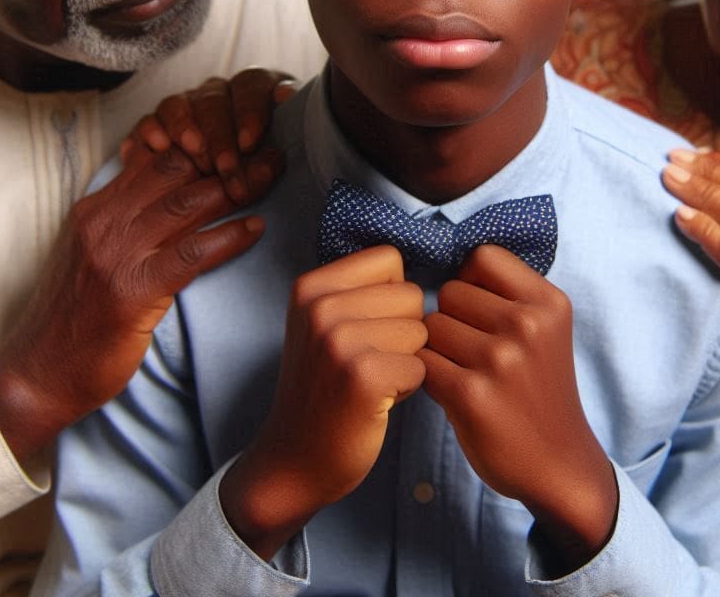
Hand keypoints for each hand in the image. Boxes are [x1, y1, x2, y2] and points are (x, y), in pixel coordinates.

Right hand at [0, 144, 278, 462]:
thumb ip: (125, 215)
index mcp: (97, 207)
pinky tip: (256, 229)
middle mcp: (105, 221)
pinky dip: (227, 238)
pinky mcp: (132, 291)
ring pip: (187, 204)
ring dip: (237, 187)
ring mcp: (117, 254)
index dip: (201, 142)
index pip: (155, 157)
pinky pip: (190, 254)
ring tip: (272, 176)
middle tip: (270, 150)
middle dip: (226, 155)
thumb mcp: (94, 250)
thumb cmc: (76, 314)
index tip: (242, 138)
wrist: (39, 373)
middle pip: (177, 171)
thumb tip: (163, 184)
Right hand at [120, 68, 296, 201]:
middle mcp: (221, 94)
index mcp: (256, 92)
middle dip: (220, 136)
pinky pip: (150, 120)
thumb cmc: (267, 168)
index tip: (249, 143)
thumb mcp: (279, 152)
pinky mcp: (159, 125)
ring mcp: (188, 106)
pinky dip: (152, 130)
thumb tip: (284, 115)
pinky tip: (159, 146)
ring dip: (186, 127)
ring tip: (193, 152)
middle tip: (224, 169)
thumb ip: (283, 135)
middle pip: (215, 100)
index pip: (252, 85)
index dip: (250, 110)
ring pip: (180, 104)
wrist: (233, 193)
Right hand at [220, 246, 426, 558]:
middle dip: (403, 329)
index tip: (365, 328)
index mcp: (311, 285)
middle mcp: (320, 307)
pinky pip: (422, 365)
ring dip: (407, 358)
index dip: (391, 296)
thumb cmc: (325, 387)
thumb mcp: (323, 323)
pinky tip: (377, 401)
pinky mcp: (363, 376)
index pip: (389, 259)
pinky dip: (408, 386)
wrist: (294, 460)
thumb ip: (359, 288)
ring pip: (421, 329)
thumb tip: (425, 258)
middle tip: (368, 361)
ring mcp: (338, 341)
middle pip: (411, 294)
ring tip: (372, 380)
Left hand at [420, 246, 616, 567]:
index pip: (483, 256)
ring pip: (431, 325)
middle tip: (473, 350)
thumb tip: (447, 263)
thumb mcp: (546, 330)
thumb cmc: (540, 388)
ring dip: (438, 348)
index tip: (479, 309)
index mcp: (548, 302)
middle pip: (450, 290)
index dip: (470, 279)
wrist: (559, 464)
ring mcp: (500, 360)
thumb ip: (508, 294)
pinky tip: (454, 393)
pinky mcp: (471, 395)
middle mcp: (528, 325)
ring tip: (465, 371)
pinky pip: (423, 362)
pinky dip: (430, 376)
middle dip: (452, 317)